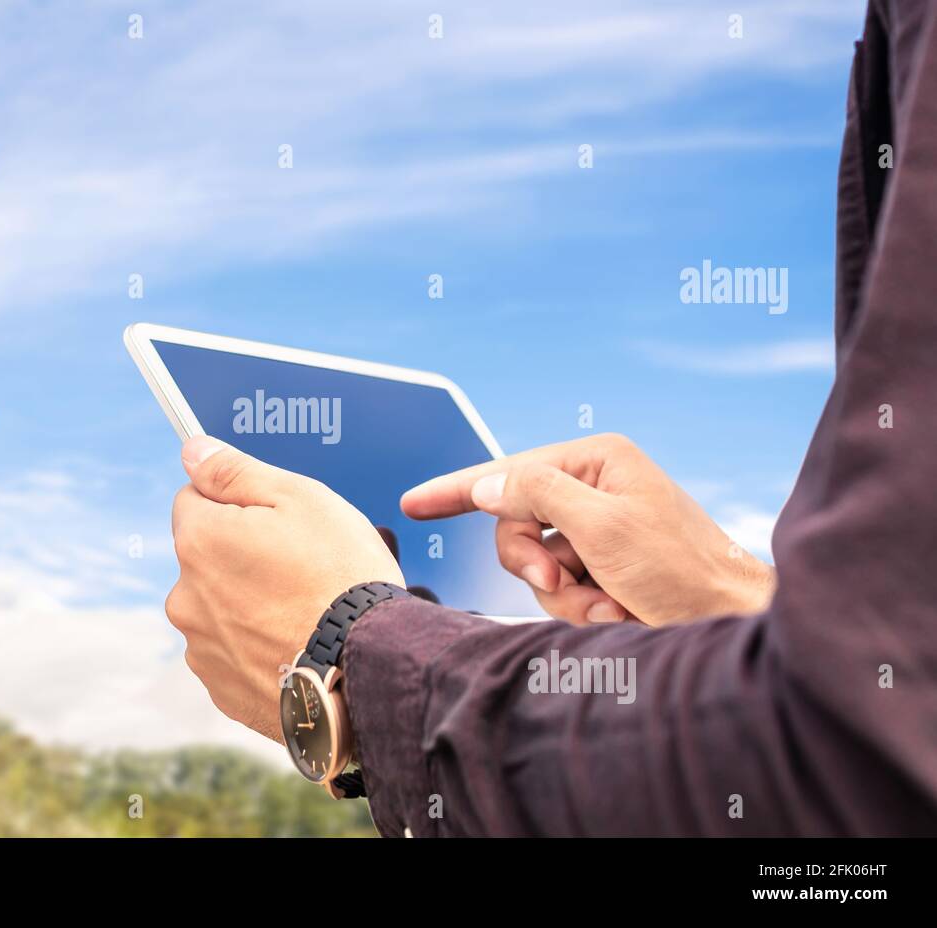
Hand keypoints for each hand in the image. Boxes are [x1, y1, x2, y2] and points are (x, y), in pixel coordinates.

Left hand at [167, 435, 403, 740]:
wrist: (370, 670)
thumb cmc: (342, 577)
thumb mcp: (299, 498)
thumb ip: (234, 471)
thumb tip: (192, 451)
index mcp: (199, 541)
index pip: (194, 500)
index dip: (238, 503)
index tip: (277, 522)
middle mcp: (186, 597)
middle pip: (206, 558)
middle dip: (241, 556)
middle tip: (300, 568)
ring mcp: (202, 649)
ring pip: (220, 609)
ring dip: (249, 605)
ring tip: (304, 613)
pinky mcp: (224, 691)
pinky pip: (235, 655)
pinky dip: (259, 648)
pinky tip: (298, 647)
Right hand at [400, 433, 774, 625]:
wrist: (731, 620)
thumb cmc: (682, 569)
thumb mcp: (603, 526)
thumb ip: (536, 495)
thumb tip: (486, 484)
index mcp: (597, 460)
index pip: (508, 471)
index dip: (455, 490)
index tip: (413, 503)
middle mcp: (594, 489)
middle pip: (517, 523)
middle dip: (535, 564)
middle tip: (563, 583)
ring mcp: (599, 530)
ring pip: (536, 564)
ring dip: (567, 596)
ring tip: (610, 607)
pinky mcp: (604, 568)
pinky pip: (561, 589)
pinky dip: (583, 609)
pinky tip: (620, 613)